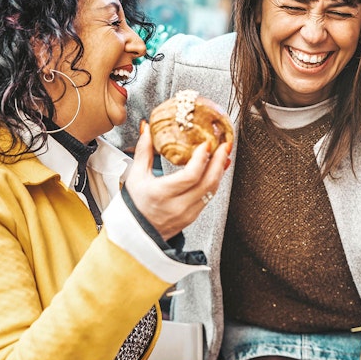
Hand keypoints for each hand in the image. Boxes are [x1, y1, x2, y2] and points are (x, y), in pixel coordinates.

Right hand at [124, 122, 230, 239]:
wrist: (136, 232)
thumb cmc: (135, 204)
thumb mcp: (136, 176)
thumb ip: (144, 151)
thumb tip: (147, 128)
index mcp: (162, 194)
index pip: (189, 176)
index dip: (201, 159)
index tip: (206, 145)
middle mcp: (177, 205)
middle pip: (207, 183)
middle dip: (219, 161)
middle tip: (225, 144)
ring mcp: (188, 213)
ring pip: (211, 190)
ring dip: (220, 170)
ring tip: (224, 153)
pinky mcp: (193, 216)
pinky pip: (209, 197)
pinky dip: (215, 181)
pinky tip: (218, 169)